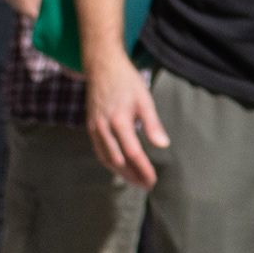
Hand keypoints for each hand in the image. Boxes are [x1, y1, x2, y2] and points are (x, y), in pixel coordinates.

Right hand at [85, 55, 168, 188]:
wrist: (102, 67)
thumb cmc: (127, 82)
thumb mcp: (144, 99)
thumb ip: (153, 124)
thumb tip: (163, 145)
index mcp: (119, 120)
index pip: (133, 153)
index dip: (143, 170)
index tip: (153, 180)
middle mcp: (103, 127)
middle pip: (118, 161)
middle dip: (133, 176)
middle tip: (147, 185)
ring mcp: (94, 128)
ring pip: (106, 159)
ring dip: (121, 173)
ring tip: (136, 181)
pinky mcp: (90, 127)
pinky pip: (99, 151)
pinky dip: (110, 163)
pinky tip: (122, 168)